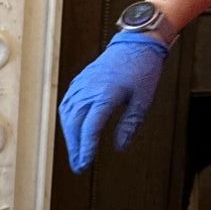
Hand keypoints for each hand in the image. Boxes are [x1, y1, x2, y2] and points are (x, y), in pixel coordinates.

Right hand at [57, 29, 167, 173]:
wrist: (136, 43)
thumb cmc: (143, 70)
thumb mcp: (143, 100)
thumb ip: (130, 125)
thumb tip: (120, 147)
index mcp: (105, 94)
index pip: (90, 128)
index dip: (86, 148)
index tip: (85, 164)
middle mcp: (89, 90)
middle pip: (74, 124)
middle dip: (75, 147)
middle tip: (79, 166)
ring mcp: (81, 84)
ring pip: (67, 115)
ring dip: (69, 136)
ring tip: (76, 152)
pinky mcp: (79, 81)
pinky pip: (67, 104)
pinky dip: (67, 120)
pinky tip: (71, 130)